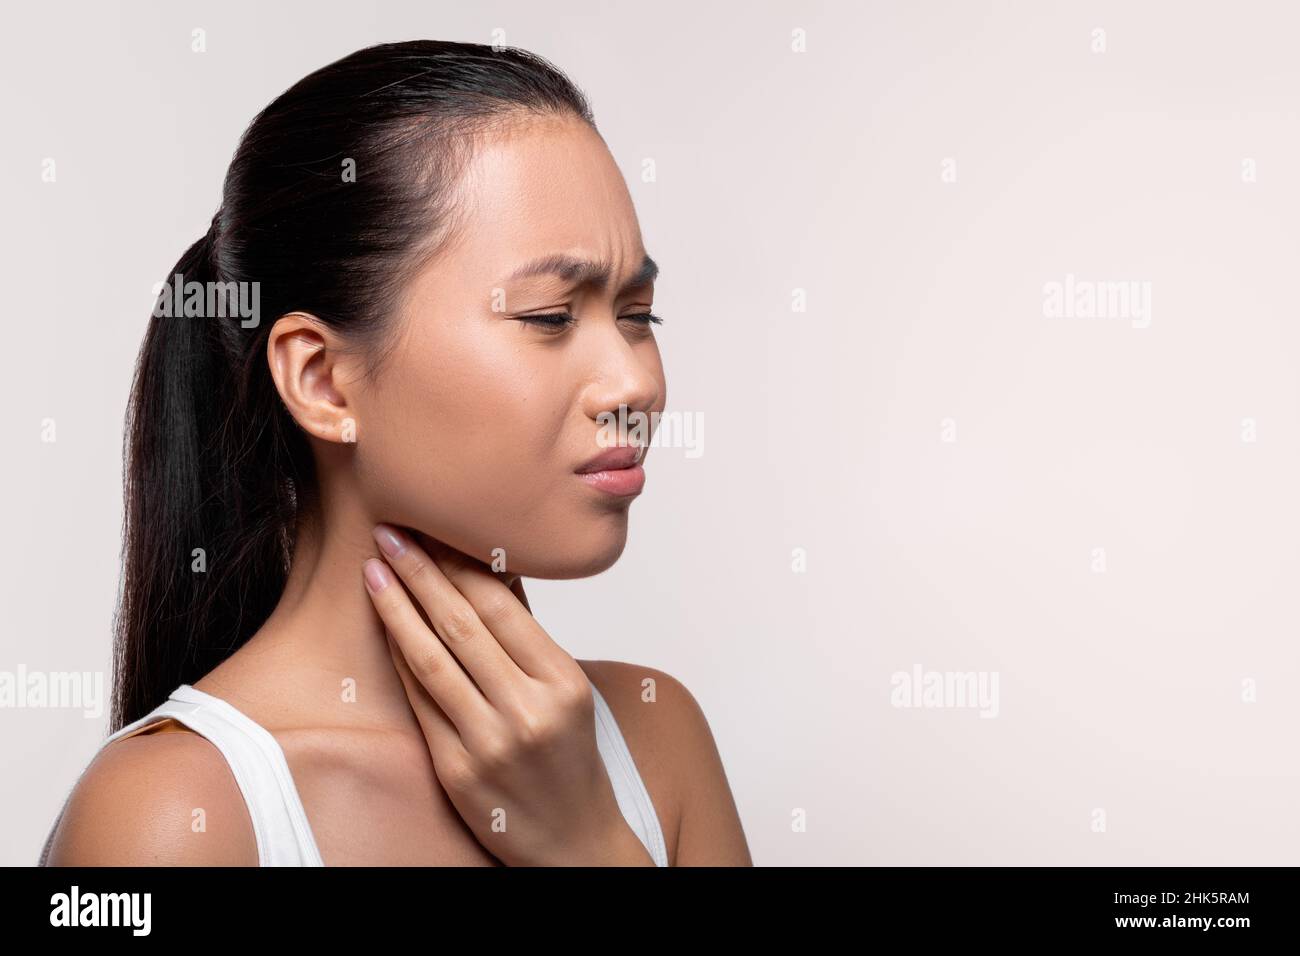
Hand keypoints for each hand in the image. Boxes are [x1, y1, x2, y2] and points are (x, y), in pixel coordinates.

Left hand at [361, 524, 653, 865]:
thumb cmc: (571, 758)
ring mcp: (490, 743)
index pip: (501, 607)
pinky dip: (401, 659)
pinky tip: (386, 627)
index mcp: (563, 682)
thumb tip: (495, 569)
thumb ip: (527, 635)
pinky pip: (421, 703)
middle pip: (461, 625)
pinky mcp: (458, 771)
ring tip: (374, 570)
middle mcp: (529, 710)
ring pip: (432, 660)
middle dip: (420, 572)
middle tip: (389, 532)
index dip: (459, 563)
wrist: (575, 842)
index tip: (432, 529)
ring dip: (397, 609)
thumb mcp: (568, 692)